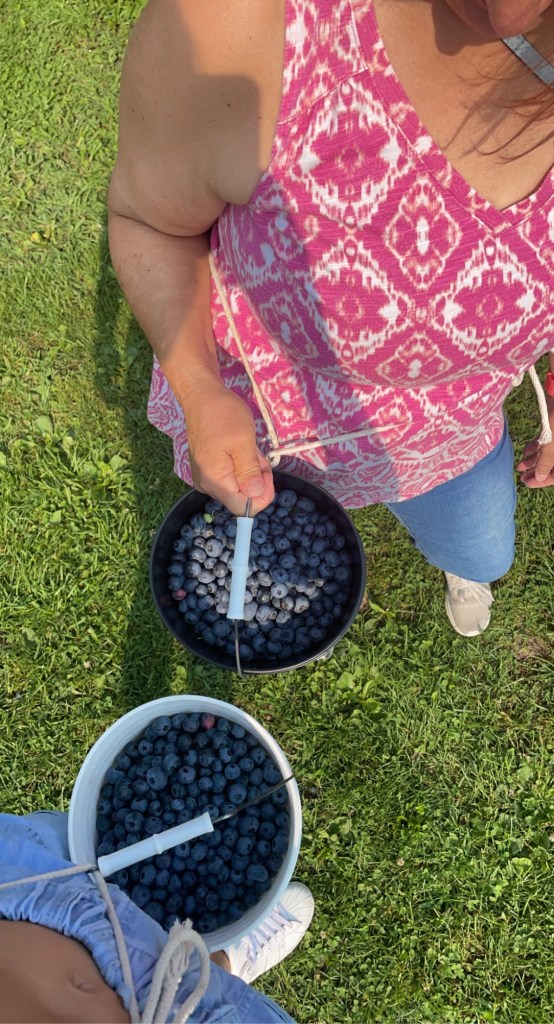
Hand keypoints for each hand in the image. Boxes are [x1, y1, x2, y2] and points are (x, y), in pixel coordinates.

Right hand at [182, 379, 274, 514]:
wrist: (201, 396)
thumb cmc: (224, 415)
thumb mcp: (244, 441)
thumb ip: (250, 471)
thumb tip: (256, 495)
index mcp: (215, 480)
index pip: (243, 509)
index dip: (261, 497)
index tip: (266, 473)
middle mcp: (206, 484)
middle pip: (240, 498)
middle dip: (256, 480)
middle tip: (258, 454)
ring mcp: (205, 477)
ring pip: (236, 487)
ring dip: (249, 471)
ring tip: (248, 448)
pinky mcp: (206, 469)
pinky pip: (229, 477)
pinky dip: (240, 466)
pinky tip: (239, 448)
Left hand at [516, 398, 553, 487]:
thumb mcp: (551, 447)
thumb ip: (545, 464)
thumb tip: (540, 478)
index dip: (542, 481)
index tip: (527, 483)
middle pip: (552, 465)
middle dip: (536, 472)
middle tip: (521, 478)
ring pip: (547, 453)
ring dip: (533, 460)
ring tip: (519, 467)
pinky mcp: (553, 427)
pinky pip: (545, 442)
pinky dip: (535, 447)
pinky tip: (524, 452)